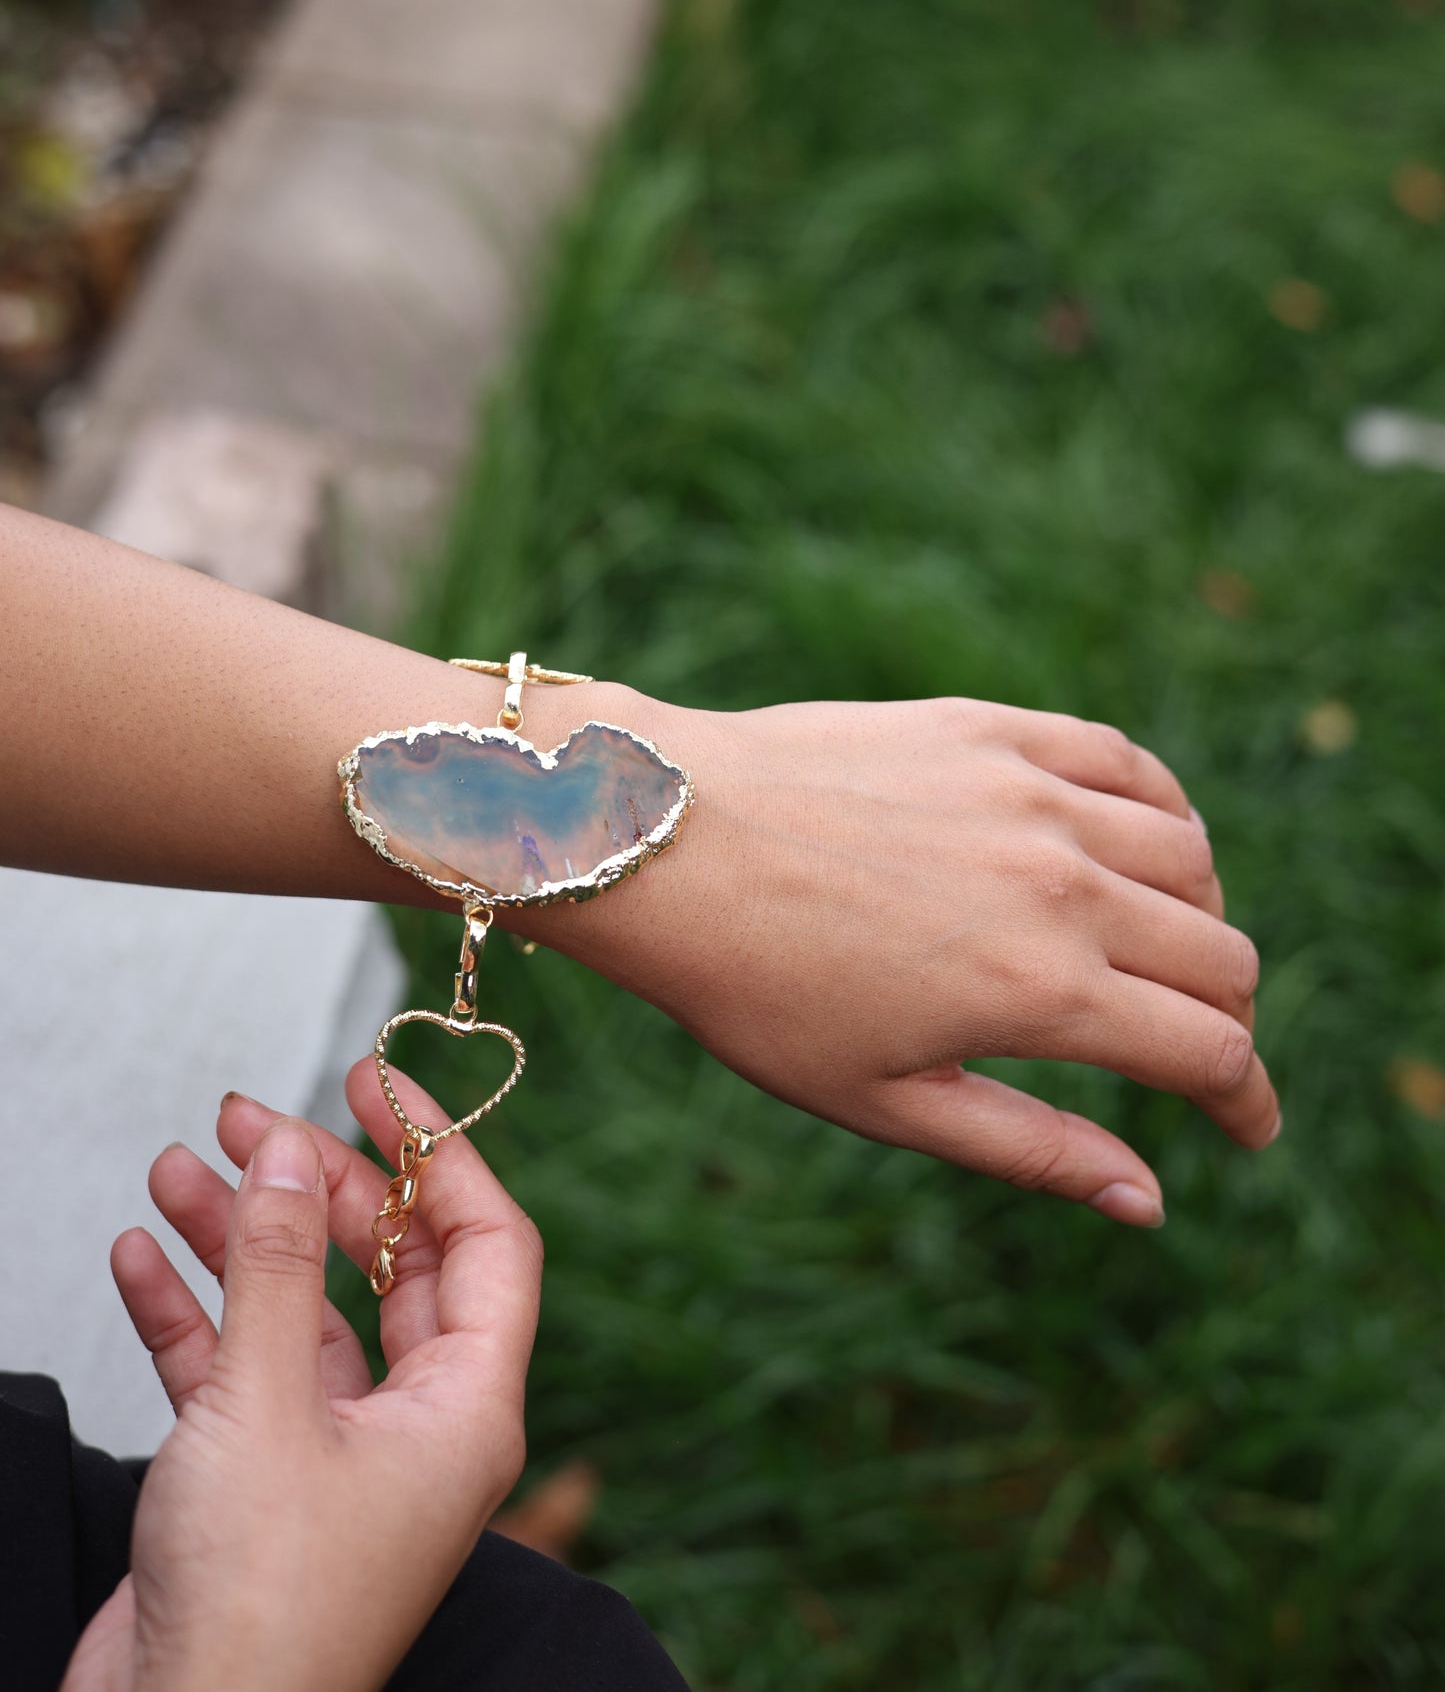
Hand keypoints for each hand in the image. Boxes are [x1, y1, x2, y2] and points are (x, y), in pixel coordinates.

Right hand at [63, 1066, 541, 1691]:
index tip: (372, 1080)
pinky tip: (140, 1254)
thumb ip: (281, 1267)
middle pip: (385, 1264)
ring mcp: (336, 1455)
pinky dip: (190, 1310)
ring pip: (299, 1310)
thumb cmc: (257, 1609)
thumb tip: (294, 1152)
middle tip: (247, 1120)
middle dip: (317, 1186)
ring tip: (178, 1167)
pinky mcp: (259, 1483)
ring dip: (239, 1238)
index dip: (435, 1151)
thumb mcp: (267, 1405)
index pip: (484, 1242)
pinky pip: (235, 1367)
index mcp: (466, 1409)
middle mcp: (415, 1426)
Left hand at [515, 688, 1278, 1227]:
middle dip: (1228, 1018)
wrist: (661, 839)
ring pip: (1189, 858)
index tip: (1246, 1124)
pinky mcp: (996, 731)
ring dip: (1200, 918)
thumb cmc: (754, 987)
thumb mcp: (885, 1100)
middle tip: (1192, 1047)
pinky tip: (1140, 841)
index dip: (1246, 1101)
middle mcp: (1063, 884)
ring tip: (1156, 953)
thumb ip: (1031, 1149)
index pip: (1210, 1051)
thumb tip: (1150, 1204)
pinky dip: (1163, 812)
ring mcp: (1034, 794)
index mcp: (1042, 992)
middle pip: (1220, 955)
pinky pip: (1129, 763)